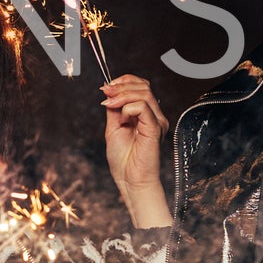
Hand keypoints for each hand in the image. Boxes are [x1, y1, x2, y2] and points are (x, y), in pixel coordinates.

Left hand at [101, 73, 172, 227]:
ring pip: (144, 93)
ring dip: (122, 95)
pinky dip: (128, 107)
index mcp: (146, 115)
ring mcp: (157, 122)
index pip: (142, 86)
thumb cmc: (124, 161)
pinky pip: (143, 107)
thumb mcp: (113, 127)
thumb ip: (114, 108)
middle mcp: (155, 116)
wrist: (130, 180)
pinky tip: (122, 118)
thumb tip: (109, 90)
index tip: (107, 87)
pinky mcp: (155, 129)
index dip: (125, 81)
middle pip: (143, 87)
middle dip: (121, 86)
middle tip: (106, 93)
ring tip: (110, 104)